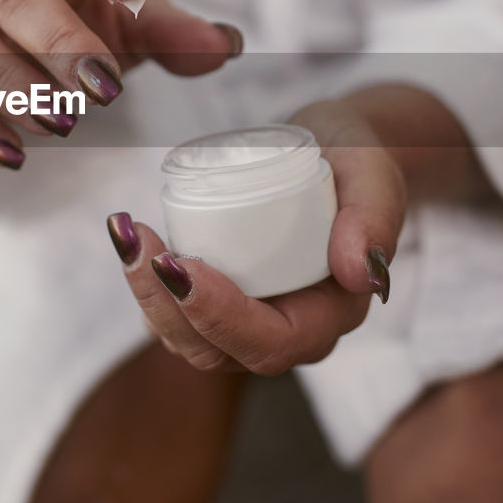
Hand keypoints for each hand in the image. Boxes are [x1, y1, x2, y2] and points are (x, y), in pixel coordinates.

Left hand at [106, 102, 407, 374]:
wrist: (336, 151)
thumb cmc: (357, 159)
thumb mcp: (373, 171)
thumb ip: (375, 215)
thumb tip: (361, 274)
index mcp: (331, 313)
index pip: (273, 343)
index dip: (221, 316)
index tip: (181, 266)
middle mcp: (290, 328)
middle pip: (217, 351)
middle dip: (166, 306)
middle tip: (138, 244)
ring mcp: (251, 318)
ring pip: (187, 337)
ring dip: (147, 294)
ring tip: (127, 235)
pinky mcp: (223, 297)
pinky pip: (176, 312)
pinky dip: (148, 281)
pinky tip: (129, 238)